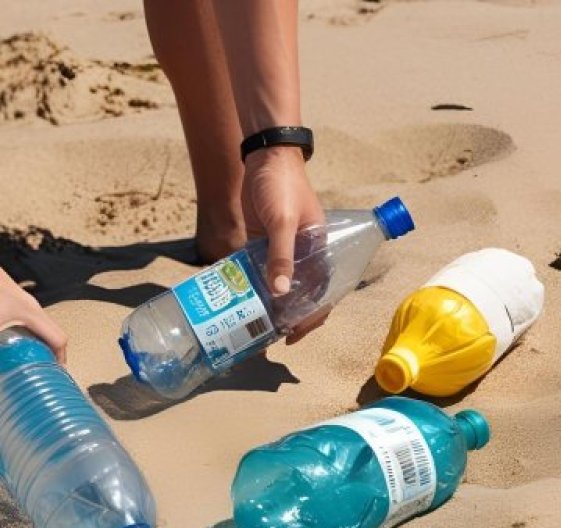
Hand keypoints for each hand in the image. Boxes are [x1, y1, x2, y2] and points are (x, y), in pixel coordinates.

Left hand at [241, 146, 327, 343]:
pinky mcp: (260, 243)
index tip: (294, 334)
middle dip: (289, 316)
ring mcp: (280, 250)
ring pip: (277, 285)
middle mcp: (302, 254)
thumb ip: (281, 256)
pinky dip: (250, 285)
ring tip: (253, 325)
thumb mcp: (283, 221)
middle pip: (299, 293)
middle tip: (269, 337)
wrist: (264, 156)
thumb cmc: (282, 185)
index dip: (311, 315)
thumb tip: (279, 292)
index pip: (321, 291)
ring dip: (268, 304)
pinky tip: (238, 301)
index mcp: (318, 249)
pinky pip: (257, 271)